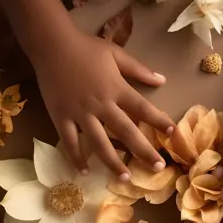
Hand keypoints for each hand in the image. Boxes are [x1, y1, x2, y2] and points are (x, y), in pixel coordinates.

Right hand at [32, 29, 174, 179]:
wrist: (51, 43)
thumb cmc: (85, 47)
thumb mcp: (115, 53)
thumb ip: (138, 69)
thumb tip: (162, 80)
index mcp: (116, 88)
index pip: (143, 108)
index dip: (159, 121)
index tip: (172, 133)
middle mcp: (101, 104)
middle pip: (126, 132)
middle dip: (143, 151)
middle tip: (158, 168)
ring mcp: (80, 113)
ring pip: (99, 143)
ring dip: (113, 163)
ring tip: (126, 179)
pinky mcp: (61, 117)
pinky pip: (70, 142)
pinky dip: (76, 158)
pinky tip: (84, 172)